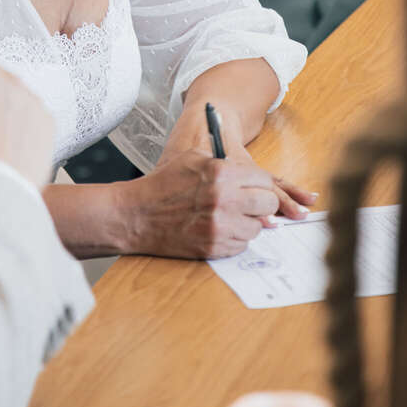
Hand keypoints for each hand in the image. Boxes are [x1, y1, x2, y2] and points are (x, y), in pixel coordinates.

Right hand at [121, 147, 315, 258]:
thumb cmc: (165, 184)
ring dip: (247, 222)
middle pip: (268, 204)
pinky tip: (218, 228)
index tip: (257, 187)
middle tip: (250, 203)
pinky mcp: (214, 247)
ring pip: (257, 227)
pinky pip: (241, 244)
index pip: (264, 179)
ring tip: (228, 215)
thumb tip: (251, 176)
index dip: (260, 183)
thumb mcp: (194, 159)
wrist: (138, 215)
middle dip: (261, 203)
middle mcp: (224, 200)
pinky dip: (234, 238)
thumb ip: (226, 163)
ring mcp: (220, 227)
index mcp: (221, 173)